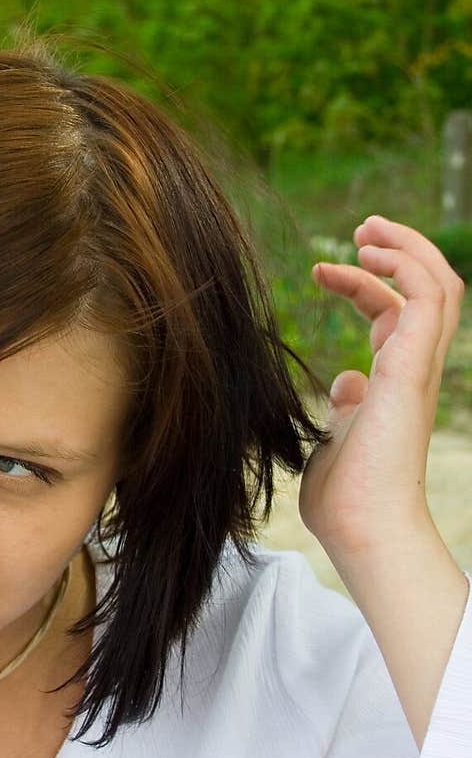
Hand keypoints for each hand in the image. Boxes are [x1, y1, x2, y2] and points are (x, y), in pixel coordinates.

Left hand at [298, 215, 464, 557]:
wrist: (363, 530)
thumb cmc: (346, 500)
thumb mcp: (336, 441)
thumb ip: (344, 411)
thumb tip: (344, 384)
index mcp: (394, 383)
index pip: (391, 315)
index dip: (360, 285)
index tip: (318, 271)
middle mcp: (412, 370)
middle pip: (424, 291)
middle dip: (396, 250)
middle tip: (361, 227)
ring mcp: (418, 367)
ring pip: (439, 285)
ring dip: (406, 247)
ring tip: (367, 229)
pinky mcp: (414, 368)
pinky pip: (429, 297)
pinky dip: (406, 264)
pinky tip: (368, 253)